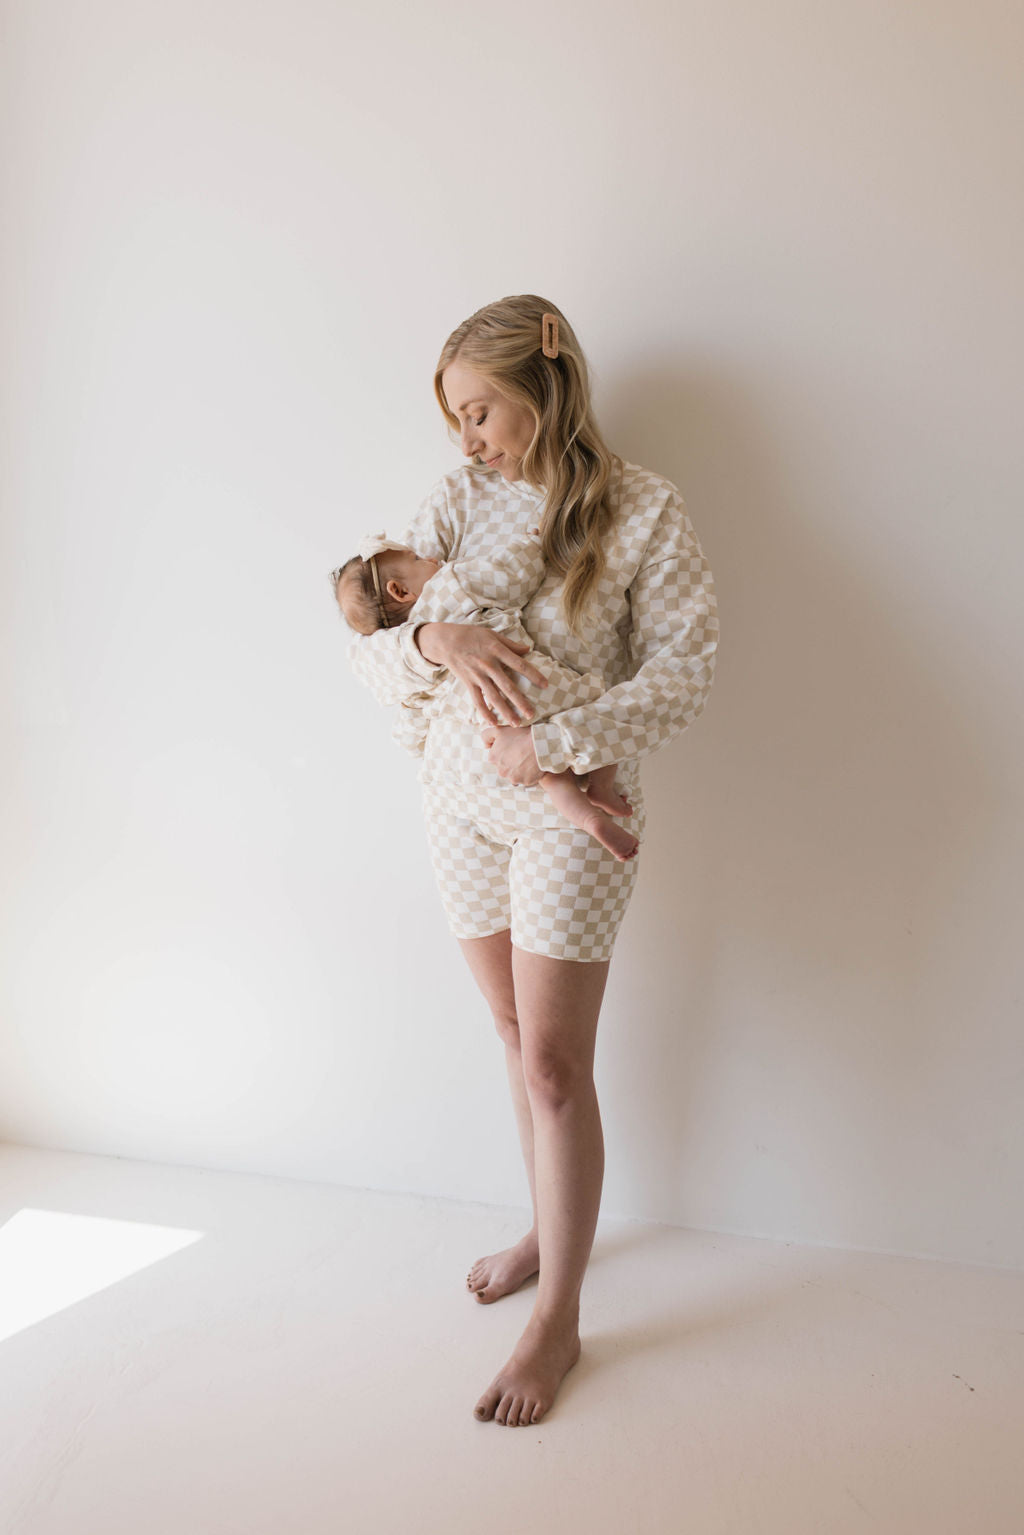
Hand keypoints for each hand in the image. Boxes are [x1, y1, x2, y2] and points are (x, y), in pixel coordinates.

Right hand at [416, 622, 547, 726]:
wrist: (446, 641)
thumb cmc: (471, 635)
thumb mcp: (492, 635)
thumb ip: (510, 644)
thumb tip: (528, 650)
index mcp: (497, 650)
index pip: (519, 664)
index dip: (533, 675)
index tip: (545, 685)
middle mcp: (488, 665)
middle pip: (507, 686)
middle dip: (520, 701)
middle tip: (532, 714)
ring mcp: (477, 676)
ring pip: (494, 697)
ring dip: (505, 711)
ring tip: (516, 723)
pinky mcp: (468, 683)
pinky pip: (477, 700)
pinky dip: (484, 712)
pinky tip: (493, 722)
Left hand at [479, 724, 542, 785]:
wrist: (540, 744)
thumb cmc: (520, 735)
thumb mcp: (498, 730)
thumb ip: (486, 736)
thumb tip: (485, 746)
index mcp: (493, 759)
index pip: (496, 757)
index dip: (505, 751)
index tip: (513, 746)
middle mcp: (501, 771)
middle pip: (504, 767)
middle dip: (511, 761)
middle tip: (521, 752)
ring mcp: (513, 778)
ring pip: (514, 774)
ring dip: (519, 768)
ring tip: (528, 758)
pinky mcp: (525, 782)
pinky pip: (526, 779)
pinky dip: (529, 773)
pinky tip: (533, 765)